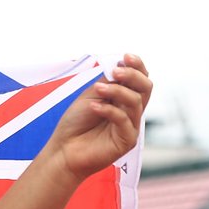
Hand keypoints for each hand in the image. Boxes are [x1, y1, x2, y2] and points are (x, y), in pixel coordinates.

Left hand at [45, 54, 151, 181]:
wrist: (63, 151)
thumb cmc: (75, 124)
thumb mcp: (91, 96)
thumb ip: (107, 83)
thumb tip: (120, 65)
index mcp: (123, 99)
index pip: (140, 79)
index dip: (137, 66)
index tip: (126, 57)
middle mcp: (131, 112)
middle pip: (145, 88)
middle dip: (133, 75)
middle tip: (116, 72)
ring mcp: (130, 126)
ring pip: (135, 101)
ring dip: (117, 91)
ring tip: (98, 89)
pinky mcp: (126, 140)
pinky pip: (124, 120)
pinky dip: (109, 110)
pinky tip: (94, 106)